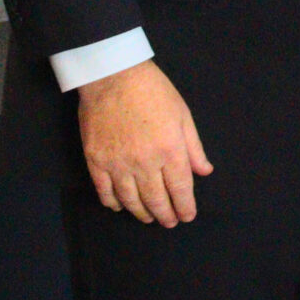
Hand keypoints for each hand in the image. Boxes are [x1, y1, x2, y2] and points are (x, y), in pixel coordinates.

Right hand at [77, 59, 211, 225]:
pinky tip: (120, 206)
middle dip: (165, 214)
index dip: (185, 205)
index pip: (180, 188)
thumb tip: (204, 171)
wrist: (113, 77)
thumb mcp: (182, 115)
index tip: (187, 216)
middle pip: (156, 198)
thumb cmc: (153, 91)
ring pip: (130, 199)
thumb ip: (194, 147)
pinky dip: (113, 202)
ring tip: (149, 218)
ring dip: (142, 212)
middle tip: (170, 222)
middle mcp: (144, 162)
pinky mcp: (95, 161)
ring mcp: (117, 164)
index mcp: (170, 150)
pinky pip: (104, 191)